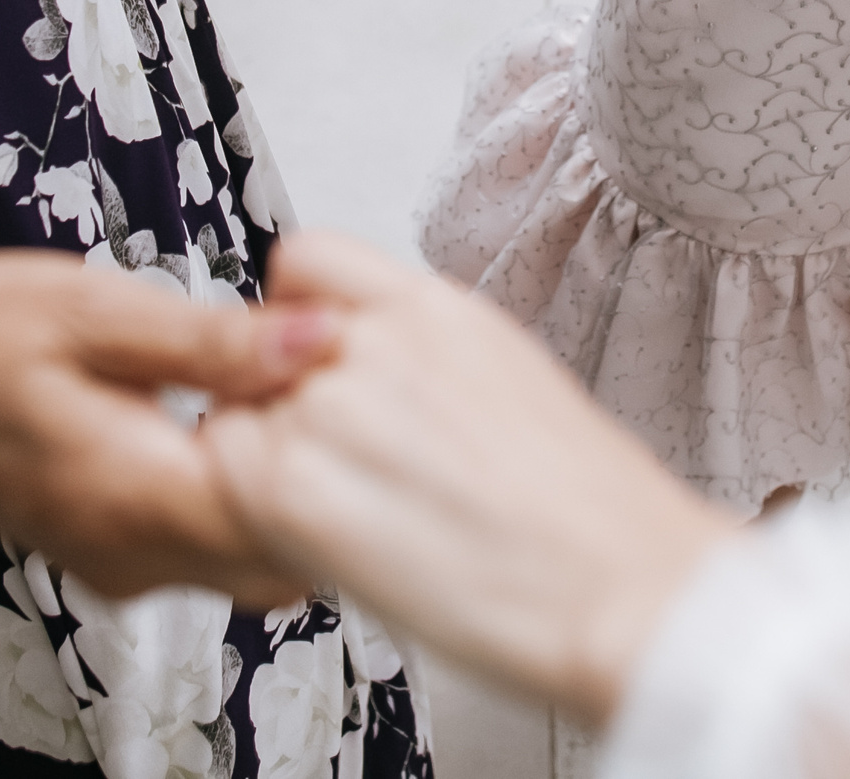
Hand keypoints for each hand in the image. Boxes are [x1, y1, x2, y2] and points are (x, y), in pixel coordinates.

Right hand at [0, 255, 341, 603]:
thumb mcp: (95, 313)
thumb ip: (216, 342)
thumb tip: (320, 340)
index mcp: (134, 503)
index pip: (296, 529)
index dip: (342, 458)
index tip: (352, 387)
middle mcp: (133, 557)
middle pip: (289, 556)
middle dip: (327, 479)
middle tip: (326, 383)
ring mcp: (124, 563)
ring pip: (254, 554)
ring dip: (285, 483)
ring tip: (277, 387)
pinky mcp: (116, 548)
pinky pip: (211, 539)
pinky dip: (242, 488)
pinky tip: (236, 412)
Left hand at [206, 233, 738, 724]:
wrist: (628, 586)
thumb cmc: (595, 513)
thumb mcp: (513, 381)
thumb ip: (424, 362)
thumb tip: (379, 382)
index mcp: (438, 309)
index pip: (305, 263)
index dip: (292, 317)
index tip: (308, 366)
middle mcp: (378, 341)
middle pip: (256, 347)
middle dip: (277, 406)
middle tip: (332, 473)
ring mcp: (332, 408)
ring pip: (231, 415)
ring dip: (260, 466)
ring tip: (341, 522)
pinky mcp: (295, 488)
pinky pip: (221, 479)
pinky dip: (248, 517)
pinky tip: (320, 550)